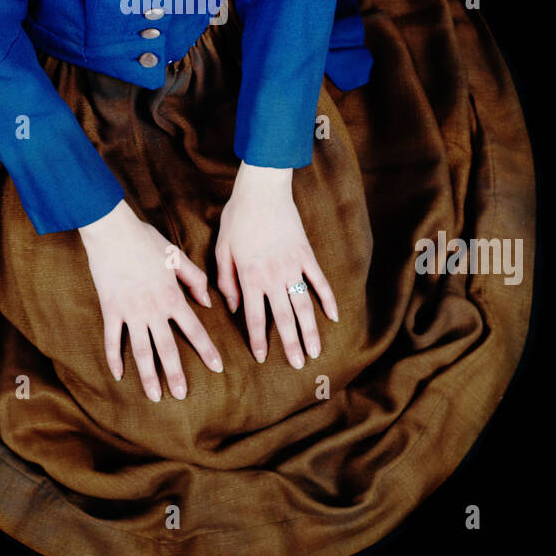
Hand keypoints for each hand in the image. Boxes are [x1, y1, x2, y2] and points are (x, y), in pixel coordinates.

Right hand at [79, 200, 223, 401]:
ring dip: (148, 375)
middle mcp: (153, 309)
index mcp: (172, 297)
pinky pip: (112, 339)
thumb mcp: (177, 257)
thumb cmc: (146, 240)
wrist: (113, 231)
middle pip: (167, 348)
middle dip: (176, 374)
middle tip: (182, 395)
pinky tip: (118, 375)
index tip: (217, 368)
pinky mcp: (110, 309)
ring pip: (141, 351)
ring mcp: (130, 312)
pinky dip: (114, 358)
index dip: (207, 350)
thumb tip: (207, 302)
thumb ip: (195, 280)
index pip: (194, 330)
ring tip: (154, 396)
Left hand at [215, 164, 338, 366]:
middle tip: (300, 366)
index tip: (263, 358)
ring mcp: (293, 266)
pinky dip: (328, 299)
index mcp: (250, 276)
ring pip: (304, 305)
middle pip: (285, 318)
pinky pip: (319, 281)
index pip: (255, 316)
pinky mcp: (306, 255)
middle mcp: (273, 276)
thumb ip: (226, 280)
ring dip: (311, 330)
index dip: (259, 340)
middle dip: (292, 344)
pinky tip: (334, 316)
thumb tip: (234, 307)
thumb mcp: (222, 248)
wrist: (262, 190)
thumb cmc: (237, 217)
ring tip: (316, 351)